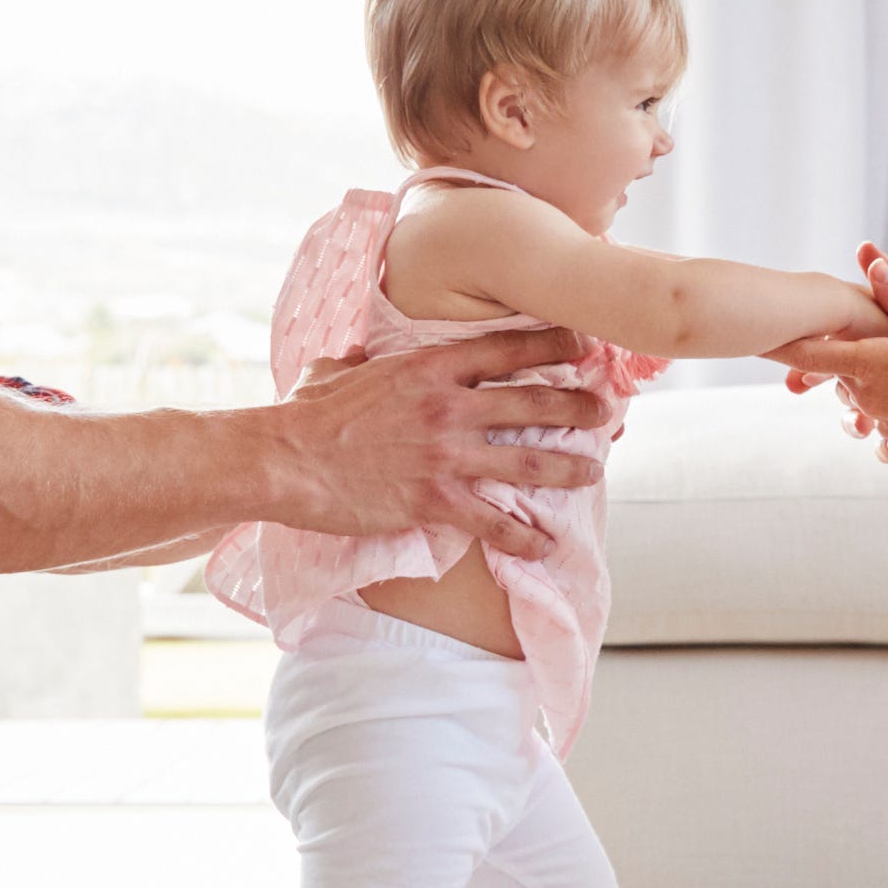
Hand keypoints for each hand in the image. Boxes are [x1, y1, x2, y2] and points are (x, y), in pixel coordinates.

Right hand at [261, 329, 612, 561]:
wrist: (284, 459)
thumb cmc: (306, 414)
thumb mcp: (338, 369)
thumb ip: (363, 361)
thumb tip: (359, 356)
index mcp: (429, 367)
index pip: (507, 348)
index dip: (553, 343)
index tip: (583, 343)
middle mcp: (448, 406)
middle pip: (532, 401)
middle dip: (577, 406)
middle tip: (603, 411)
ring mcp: (445, 454)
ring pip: (527, 459)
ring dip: (567, 466)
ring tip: (594, 472)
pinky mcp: (434, 500)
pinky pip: (493, 520)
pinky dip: (524, 536)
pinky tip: (546, 545)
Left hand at [765, 247, 887, 473]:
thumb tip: (867, 257)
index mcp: (875, 366)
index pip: (808, 353)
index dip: (779, 340)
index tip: (756, 331)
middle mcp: (870, 400)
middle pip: (836, 371)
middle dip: (842, 352)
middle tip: (878, 334)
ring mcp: (884, 426)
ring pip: (857, 395)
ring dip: (870, 380)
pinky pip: (880, 422)